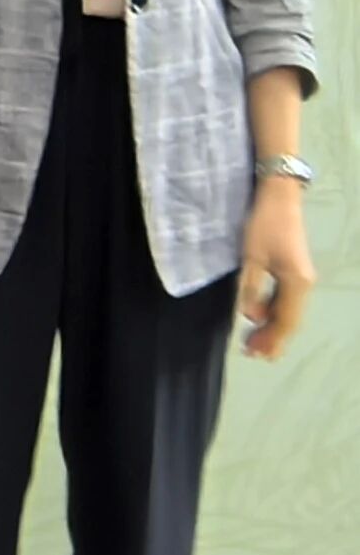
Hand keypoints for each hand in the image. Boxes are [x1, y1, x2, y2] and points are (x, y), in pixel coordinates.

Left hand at [240, 180, 317, 360]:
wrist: (279, 198)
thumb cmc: (263, 226)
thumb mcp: (251, 257)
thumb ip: (251, 288)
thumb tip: (250, 317)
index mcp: (296, 283)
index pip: (284, 321)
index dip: (271, 340)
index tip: (255, 354)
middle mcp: (304, 284)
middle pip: (289, 320)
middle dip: (272, 339)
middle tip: (254, 355)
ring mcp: (302, 278)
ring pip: (288, 311)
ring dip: (272, 327)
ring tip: (255, 342)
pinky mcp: (295, 271)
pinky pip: (286, 299)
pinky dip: (273, 312)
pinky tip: (259, 317)